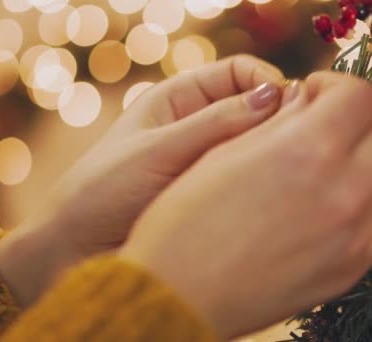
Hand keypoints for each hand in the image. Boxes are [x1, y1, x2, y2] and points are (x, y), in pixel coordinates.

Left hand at [0, 55, 284, 305]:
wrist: (75, 249)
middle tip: (297, 143)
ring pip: (255, 148)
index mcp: (180, 99)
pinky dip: (265, 184)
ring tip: (289, 173)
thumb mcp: (159, 149)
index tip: (290, 107)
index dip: (268, 82)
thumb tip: (275, 95)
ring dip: (272, 155)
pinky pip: (248, 182)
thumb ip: (215, 124)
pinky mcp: (213, 197)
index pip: (239, 72)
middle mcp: (199, 126)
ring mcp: (208, 163)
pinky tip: (276, 197)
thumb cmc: (104, 190)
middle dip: (276, 120)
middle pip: (253, 109)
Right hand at [118, 72, 371, 337]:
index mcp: (307, 149)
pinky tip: (325, 209)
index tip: (312, 96)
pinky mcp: (353, 269)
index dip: (336, 86)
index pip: (361, 94)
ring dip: (365, 163)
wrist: (178, 295)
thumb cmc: (185, 221)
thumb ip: (279, 119)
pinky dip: (364, 206)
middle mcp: (345, 190)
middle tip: (328, 127)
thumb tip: (308, 98)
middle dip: (365, 120)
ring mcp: (356, 235)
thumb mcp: (225, 152)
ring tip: (322, 172)